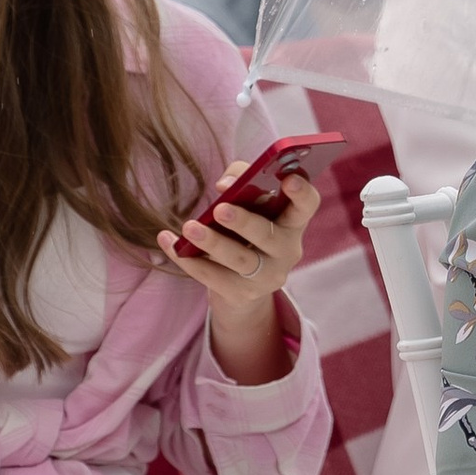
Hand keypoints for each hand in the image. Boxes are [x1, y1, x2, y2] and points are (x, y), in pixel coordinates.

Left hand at [158, 171, 315, 383]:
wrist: (241, 284)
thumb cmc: (245, 229)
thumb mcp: (248, 203)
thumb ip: (240, 180)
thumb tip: (224, 185)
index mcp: (291, 222)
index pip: (306, 205)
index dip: (302, 193)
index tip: (289, 179)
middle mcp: (286, 250)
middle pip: (267, 235)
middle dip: (244, 222)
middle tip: (221, 209)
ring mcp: (267, 276)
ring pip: (240, 260)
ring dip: (213, 243)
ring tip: (189, 228)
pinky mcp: (242, 294)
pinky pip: (213, 278)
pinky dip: (187, 259)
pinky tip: (168, 242)